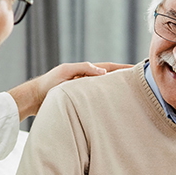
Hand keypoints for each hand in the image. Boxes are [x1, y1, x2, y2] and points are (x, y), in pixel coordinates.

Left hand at [9, 62, 131, 120]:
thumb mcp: (65, 72)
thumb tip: (104, 72)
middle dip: (124, 79)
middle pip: (110, 78)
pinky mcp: (80, 101)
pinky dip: (107, 100)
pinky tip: (113, 106)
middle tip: (141, 82)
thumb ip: (83, 69)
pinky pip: (98, 99)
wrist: (34, 99)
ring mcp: (84, 90)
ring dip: (117, 90)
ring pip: (105, 90)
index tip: (138, 69)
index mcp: (85, 71)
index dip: (123, 68)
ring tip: (131, 95)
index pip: (109, 68)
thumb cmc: (48, 84)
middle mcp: (87, 80)